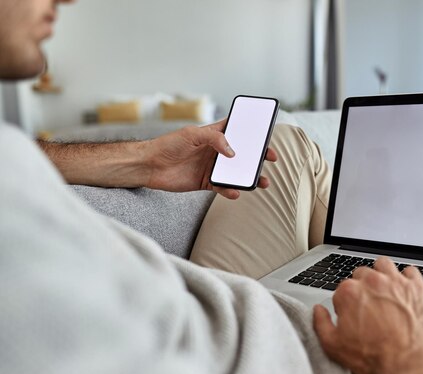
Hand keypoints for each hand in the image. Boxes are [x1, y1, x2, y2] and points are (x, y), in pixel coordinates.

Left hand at [144, 119, 277, 198]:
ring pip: (236, 173)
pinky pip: (223, 187)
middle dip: (258, 157)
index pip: (237, 131)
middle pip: (242, 154)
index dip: (252, 133)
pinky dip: (230, 190)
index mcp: (214, 135)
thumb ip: (214, 139)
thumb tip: (232, 153)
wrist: (149, 165)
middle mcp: (216, 151)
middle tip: (270, 159)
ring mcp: (212, 167)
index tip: (266, 136)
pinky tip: (234, 192)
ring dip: (249, 177)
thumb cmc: (168, 144)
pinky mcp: (206, 182)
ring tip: (260, 182)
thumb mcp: (192, 134)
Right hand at [313, 257, 422, 373]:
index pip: (342, 289)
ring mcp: (396, 283)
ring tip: (384, 291)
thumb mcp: (333, 346)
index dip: (345, 304)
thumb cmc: (373, 357)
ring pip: (384, 265)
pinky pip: (411, 271)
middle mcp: (372, 282)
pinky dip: (407, 278)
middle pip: (362, 274)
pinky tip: (405, 290)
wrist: (406, 366)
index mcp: (349, 293)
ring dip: (382, 274)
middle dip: (362, 288)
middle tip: (368, 306)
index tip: (352, 315)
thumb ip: (320, 324)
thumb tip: (318, 311)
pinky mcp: (417, 288)